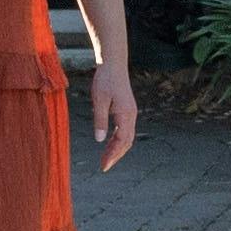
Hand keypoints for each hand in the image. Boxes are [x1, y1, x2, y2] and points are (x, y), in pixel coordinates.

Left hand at [85, 54, 137, 172]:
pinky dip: (117, 140)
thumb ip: (100, 120)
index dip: (113, 155)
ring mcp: (130, 112)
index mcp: (126, 115)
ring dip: (116, 149)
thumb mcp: (99, 100)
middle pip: (127, 142)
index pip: (121, 141)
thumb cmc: (105, 80)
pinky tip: (108, 143)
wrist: (113, 63)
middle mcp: (131, 115)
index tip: (104, 166)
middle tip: (104, 166)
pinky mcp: (126, 109)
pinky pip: (124, 130)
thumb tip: (99, 140)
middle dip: (116, 155)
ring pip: (126, 137)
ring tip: (105, 158)